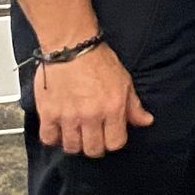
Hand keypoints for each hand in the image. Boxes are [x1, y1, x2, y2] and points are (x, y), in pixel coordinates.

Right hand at [33, 43, 153, 157]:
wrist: (71, 45)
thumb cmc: (98, 60)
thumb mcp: (124, 81)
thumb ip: (134, 106)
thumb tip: (146, 121)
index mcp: (112, 108)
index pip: (115, 143)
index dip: (114, 141)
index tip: (110, 135)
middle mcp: (91, 115)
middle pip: (93, 149)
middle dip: (95, 145)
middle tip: (93, 135)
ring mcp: (68, 116)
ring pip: (71, 147)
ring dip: (75, 142)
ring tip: (76, 131)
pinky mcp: (48, 112)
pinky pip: (48, 138)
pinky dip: (53, 136)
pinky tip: (59, 128)